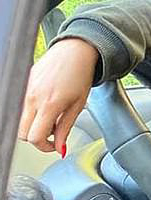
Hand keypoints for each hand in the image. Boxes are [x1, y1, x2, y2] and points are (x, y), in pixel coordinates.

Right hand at [18, 37, 98, 154]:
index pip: (34, 137)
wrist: (74, 51)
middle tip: (53, 134)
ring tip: (52, 116)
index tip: (55, 145)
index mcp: (48, 105)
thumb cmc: (80, 74)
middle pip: (22, 132)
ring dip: (35, 124)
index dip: (45, 147)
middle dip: (37, 138)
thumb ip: (66, 128)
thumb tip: (60, 148)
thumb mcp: (78, 106)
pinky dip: (32, 112)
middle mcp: (33, 98)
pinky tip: (46, 105)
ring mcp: (26, 90)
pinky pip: (22, 106)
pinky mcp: (24, 84)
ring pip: (21, 120)